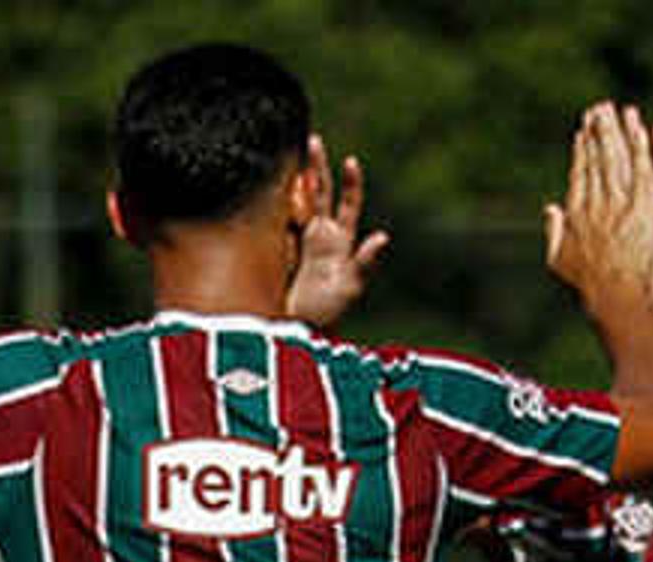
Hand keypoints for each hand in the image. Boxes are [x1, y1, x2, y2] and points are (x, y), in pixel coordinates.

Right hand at [286, 135, 389, 329]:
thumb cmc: (329, 311)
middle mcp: (321, 236)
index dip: (351, 183)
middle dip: (318, 167)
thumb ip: (365, 262)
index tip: (350, 161)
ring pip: (297, 202)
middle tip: (313, 140)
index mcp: (340, 241)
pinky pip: (277, 219)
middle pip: (321, 193)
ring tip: (290, 153)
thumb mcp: (350, 287)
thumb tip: (383, 237)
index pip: (348, 204)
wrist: (296, 329)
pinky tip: (270, 185)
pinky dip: (275, 201)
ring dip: (296, 179)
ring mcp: (298, 241)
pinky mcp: (278, 248)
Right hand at [547, 103, 652, 305]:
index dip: (583, 148)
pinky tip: (652, 131)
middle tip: (600, 108)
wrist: (633, 300)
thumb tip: (549, 207)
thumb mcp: (561, 263)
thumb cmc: (597, 287)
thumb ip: (553, 232)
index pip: (583, 170)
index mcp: (581, 212)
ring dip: (625, 130)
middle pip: (604, 156)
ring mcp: (633, 202)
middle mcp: (605, 202)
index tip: (583, 130)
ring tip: (623, 110)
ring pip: (628, 157)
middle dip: (601, 129)